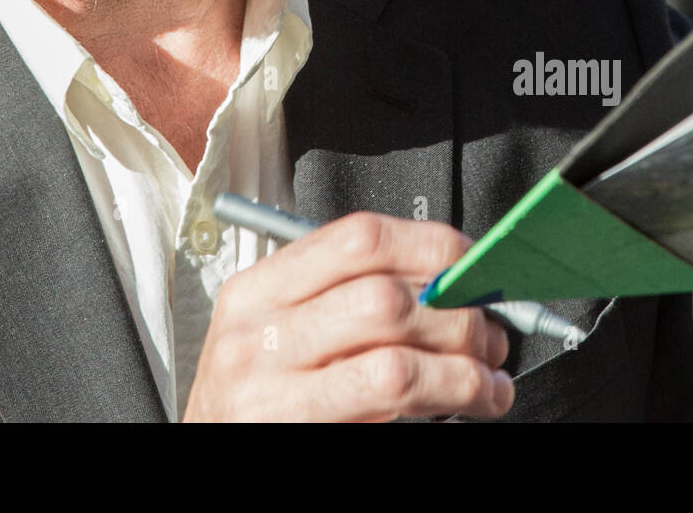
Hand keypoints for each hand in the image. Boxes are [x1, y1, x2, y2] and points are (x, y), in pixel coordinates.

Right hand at [182, 212, 512, 421]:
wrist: (203, 454)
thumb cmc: (253, 394)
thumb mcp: (276, 328)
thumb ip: (340, 295)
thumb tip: (445, 281)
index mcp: (257, 288)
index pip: (358, 239)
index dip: (431, 247)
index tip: (470, 265)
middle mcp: (257, 335)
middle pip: (384, 300)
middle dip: (456, 315)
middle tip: (489, 333)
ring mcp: (271, 394)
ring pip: (395, 366)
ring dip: (462, 370)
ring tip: (486, 378)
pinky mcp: (294, 437)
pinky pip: (386, 414)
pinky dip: (446, 402)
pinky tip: (470, 402)